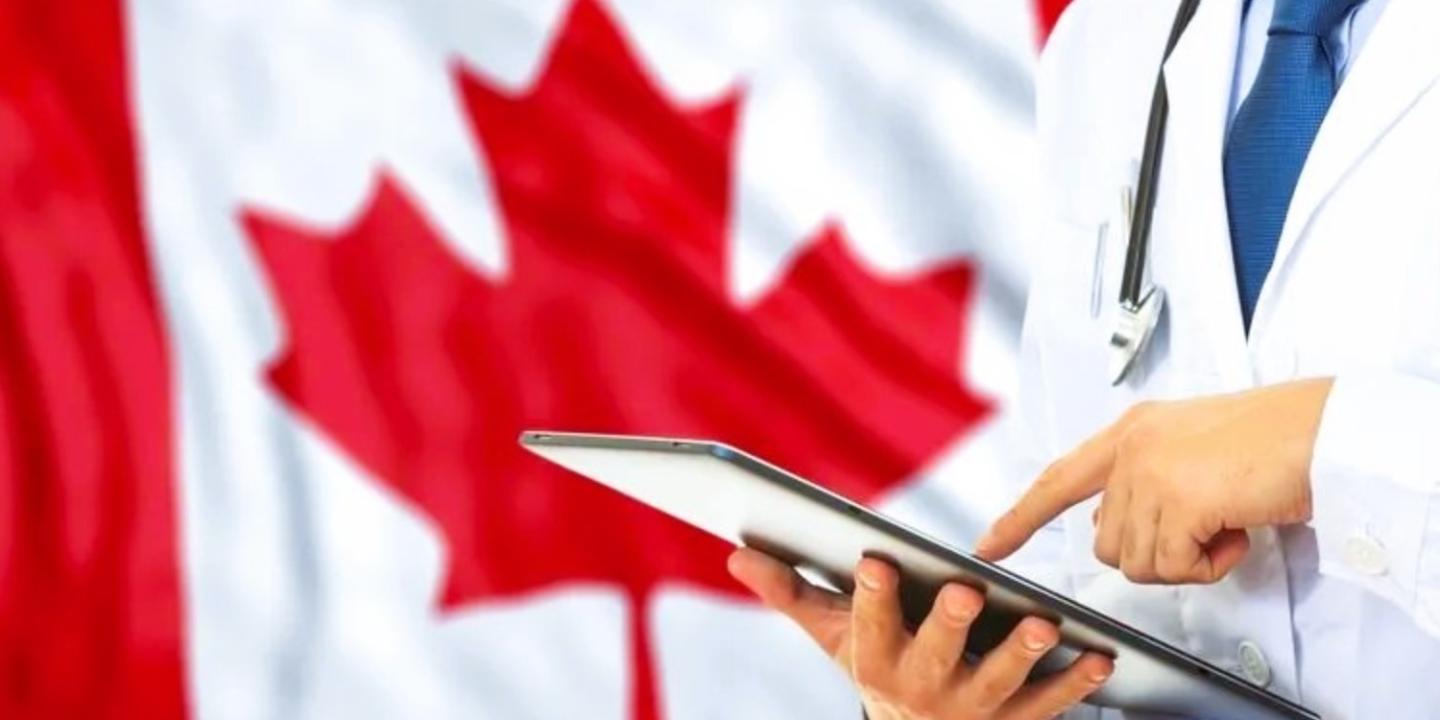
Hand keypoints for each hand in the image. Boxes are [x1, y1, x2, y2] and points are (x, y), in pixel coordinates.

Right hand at [728, 548, 1112, 718]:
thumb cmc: (875, 662)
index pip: (869, 623)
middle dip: (951, 625)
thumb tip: (738, 552)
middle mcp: (921, 687)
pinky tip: (1099, 655)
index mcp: (874, 658)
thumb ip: (791, 591)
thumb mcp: (832, 633)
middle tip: (969, 593)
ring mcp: (971, 708)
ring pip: (998, 682)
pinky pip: (1048, 704)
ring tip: (1044, 623)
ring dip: (1023, 654)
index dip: (873, 595)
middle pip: (935, 655)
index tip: (876, 561)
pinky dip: (1075, 682)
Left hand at [976, 378, 1333, 583]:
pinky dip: (1212, 564)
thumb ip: (1147, 478)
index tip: (990, 544)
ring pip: (1140, 563)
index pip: (1058, 480)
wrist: (1321, 430)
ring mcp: (1148, 473)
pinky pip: (1176, 568)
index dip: (1021, 517)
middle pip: (1108, 543)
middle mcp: (1130, 449)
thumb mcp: (1191, 448)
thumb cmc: (1275, 439)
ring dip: (1189, 558)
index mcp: (1130, 431)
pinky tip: (1236, 528)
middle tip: (1206, 527)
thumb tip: (1122, 525)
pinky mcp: (1175, 500)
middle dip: (1157, 552)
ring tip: (1225, 519)